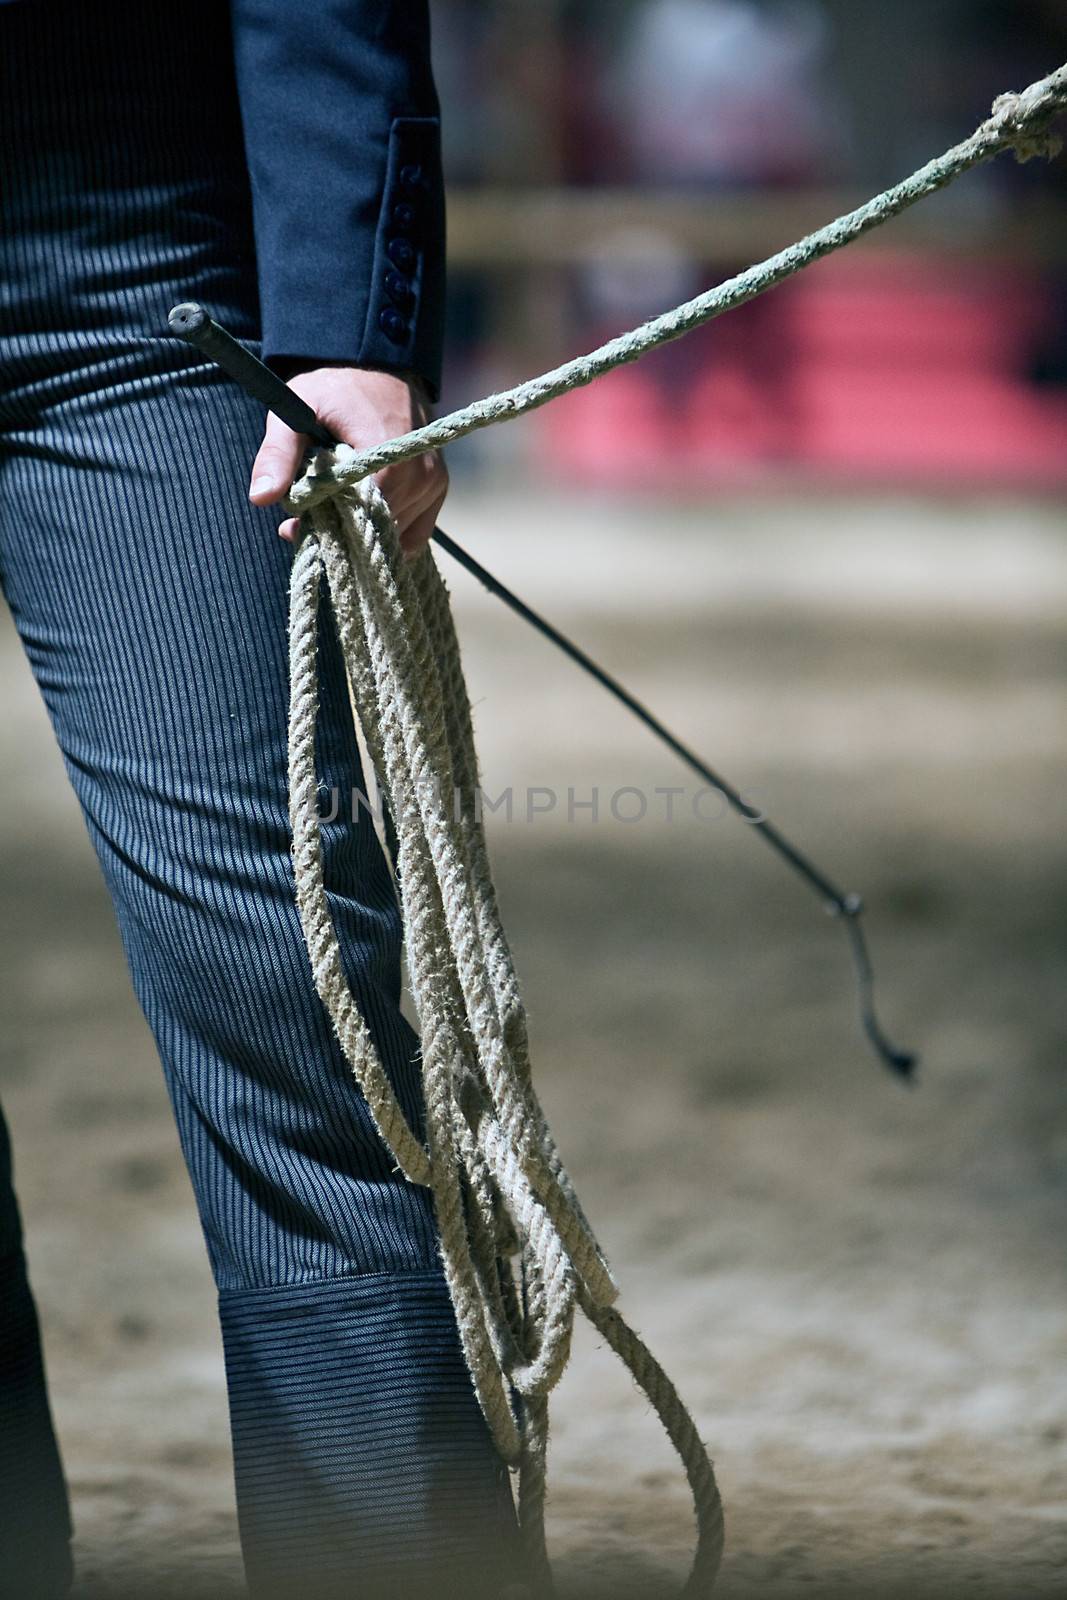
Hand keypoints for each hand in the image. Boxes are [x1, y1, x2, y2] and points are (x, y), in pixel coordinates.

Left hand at [247, 366, 446, 555]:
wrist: (377, 367)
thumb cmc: (334, 388)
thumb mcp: (297, 409)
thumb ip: (278, 454)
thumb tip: (261, 498)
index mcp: (386, 456)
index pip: (358, 518)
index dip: (325, 527)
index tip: (294, 525)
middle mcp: (418, 474)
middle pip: (374, 530)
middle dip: (339, 531)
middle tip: (309, 517)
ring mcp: (432, 483)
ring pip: (393, 535)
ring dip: (362, 532)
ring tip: (336, 508)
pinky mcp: (438, 488)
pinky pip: (413, 533)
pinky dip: (387, 532)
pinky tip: (364, 517)